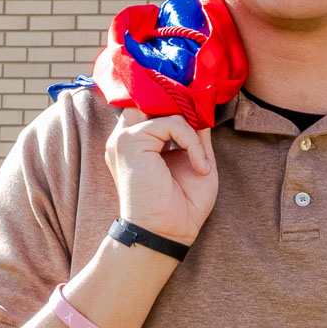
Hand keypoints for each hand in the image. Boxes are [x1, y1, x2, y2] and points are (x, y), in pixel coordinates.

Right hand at [102, 108, 218, 247]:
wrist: (169, 233)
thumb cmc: (183, 204)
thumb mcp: (197, 158)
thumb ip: (196, 130)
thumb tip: (202, 105)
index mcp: (138, 141)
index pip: (151, 102)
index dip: (174, 97)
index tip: (198, 101)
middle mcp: (126, 136)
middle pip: (149, 93)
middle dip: (178, 99)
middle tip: (200, 115)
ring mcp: (124, 137)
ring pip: (163, 105)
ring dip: (191, 126)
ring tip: (200, 158)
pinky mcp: (129, 142)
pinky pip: (172, 123)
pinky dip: (192, 142)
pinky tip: (198, 166)